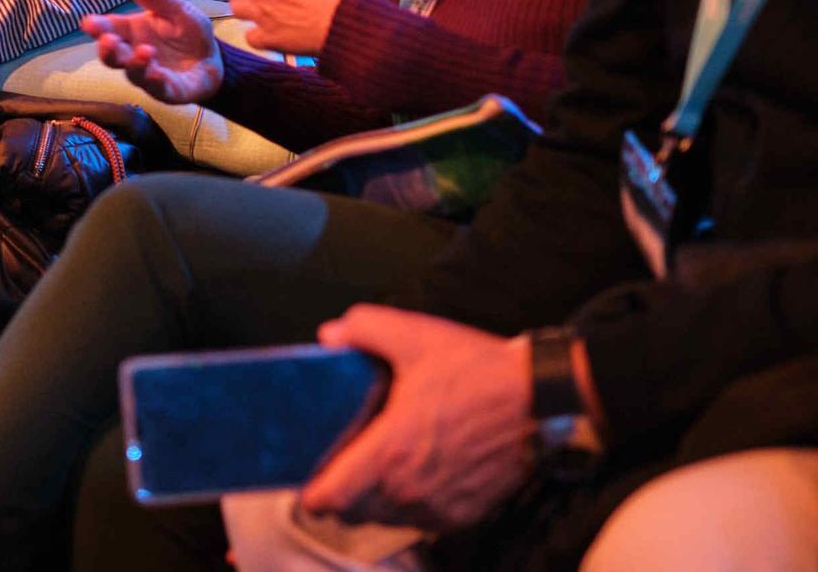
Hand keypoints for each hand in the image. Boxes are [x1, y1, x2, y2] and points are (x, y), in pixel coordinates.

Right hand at [79, 0, 224, 103]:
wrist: (214, 59)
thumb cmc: (188, 32)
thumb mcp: (175, 7)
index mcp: (131, 31)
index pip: (108, 28)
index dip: (96, 26)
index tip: (88, 23)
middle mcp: (133, 54)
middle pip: (112, 55)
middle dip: (107, 49)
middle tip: (108, 40)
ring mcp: (148, 74)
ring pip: (132, 73)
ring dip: (134, 64)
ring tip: (144, 52)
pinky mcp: (168, 91)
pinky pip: (158, 89)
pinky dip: (155, 81)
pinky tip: (157, 73)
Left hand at [300, 306, 536, 530]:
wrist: (542, 401)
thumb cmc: (477, 370)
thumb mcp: (415, 335)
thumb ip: (363, 328)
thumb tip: (328, 335)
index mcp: (389, 452)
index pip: (331, 499)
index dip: (312, 492)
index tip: (305, 478)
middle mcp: (410, 490)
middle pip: (353, 513)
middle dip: (339, 494)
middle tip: (337, 465)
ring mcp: (439, 507)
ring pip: (385, 518)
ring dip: (372, 501)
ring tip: (372, 467)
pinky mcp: (465, 514)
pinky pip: (420, 521)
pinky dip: (407, 505)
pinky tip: (411, 474)